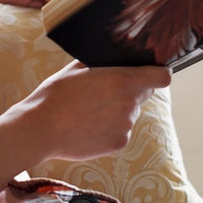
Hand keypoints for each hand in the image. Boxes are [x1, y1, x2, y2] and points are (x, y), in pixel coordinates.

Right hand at [3, 62, 171, 160]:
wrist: (41, 129)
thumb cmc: (55, 94)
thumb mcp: (76, 68)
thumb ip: (102, 63)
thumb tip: (113, 58)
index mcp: (123, 81)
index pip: (162, 77)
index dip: (159, 73)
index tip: (152, 73)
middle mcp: (130, 104)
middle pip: (143, 94)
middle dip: (131, 90)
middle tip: (105, 91)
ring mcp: (125, 126)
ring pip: (130, 113)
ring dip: (118, 110)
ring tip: (90, 111)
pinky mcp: (118, 144)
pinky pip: (121, 131)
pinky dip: (110, 128)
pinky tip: (89, 125)